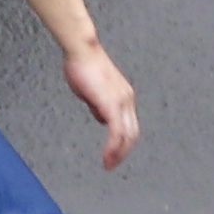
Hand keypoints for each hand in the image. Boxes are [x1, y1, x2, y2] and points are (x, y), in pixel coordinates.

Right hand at [64, 32, 141, 168]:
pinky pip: (116, 133)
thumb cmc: (82, 63)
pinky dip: (113, 147)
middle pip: (132, 133)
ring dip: (118, 153)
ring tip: (108, 164)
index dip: (122, 141)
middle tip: (111, 163)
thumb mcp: (90, 90)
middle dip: (123, 152)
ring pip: (127, 136)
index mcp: (123, 95)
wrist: (81, 49)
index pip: (129, 124)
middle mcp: (127, 100)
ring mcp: (121, 102)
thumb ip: (97, 104)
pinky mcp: (111, 105)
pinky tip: (106, 155)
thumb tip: (100, 117)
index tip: (113, 152)